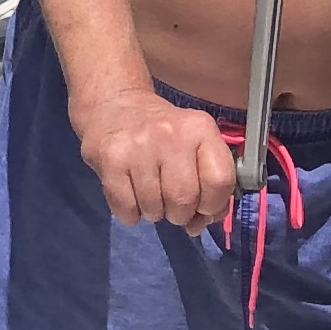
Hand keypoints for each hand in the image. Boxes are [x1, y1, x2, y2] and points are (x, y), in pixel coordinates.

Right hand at [78, 88, 238, 232]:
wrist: (113, 105)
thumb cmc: (162, 132)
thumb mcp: (195, 144)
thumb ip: (209, 184)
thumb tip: (200, 224)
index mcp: (200, 128)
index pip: (220, 180)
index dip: (213, 204)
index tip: (202, 205)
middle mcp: (170, 133)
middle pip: (184, 200)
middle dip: (179, 213)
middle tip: (171, 201)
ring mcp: (138, 145)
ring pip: (154, 209)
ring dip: (153, 212)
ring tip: (149, 193)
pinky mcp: (111, 159)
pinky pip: (127, 209)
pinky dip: (130, 213)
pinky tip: (130, 194)